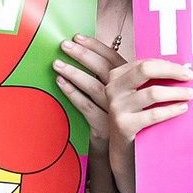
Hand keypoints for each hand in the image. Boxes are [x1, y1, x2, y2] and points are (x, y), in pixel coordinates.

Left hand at [53, 34, 124, 148]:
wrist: (134, 155)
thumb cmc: (131, 123)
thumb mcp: (132, 98)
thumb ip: (120, 81)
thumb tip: (95, 61)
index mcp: (135, 83)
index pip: (113, 58)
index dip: (96, 46)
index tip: (78, 37)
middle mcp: (126, 95)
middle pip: (102, 69)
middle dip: (82, 55)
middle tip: (64, 44)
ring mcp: (115, 111)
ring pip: (92, 87)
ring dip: (73, 73)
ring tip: (57, 63)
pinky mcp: (104, 127)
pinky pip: (85, 107)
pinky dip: (72, 94)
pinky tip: (60, 83)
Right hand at [106, 58, 192, 144]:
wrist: (122, 145)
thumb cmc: (135, 115)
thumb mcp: (137, 93)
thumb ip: (151, 80)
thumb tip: (180, 70)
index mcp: (117, 76)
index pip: (145, 63)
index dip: (168, 65)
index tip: (186, 70)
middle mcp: (113, 89)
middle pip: (146, 70)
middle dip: (171, 71)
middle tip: (190, 76)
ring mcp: (117, 107)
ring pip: (153, 93)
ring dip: (176, 92)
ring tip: (190, 94)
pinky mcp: (124, 125)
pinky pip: (154, 114)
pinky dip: (171, 110)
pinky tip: (182, 108)